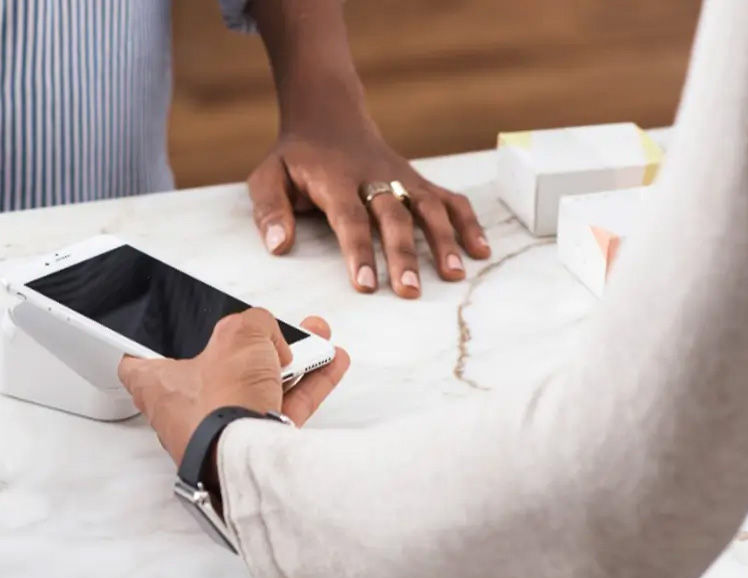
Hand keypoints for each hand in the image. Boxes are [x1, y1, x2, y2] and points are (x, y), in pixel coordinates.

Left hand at [118, 308, 350, 464]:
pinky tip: (329, 365)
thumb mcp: (238, 335)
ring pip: (257, 386)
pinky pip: (283, 407)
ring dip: (290, 362)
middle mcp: (186, 410)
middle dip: (254, 346)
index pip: (138, 362)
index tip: (158, 333)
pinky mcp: (254, 443)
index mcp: (158, 384)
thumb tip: (269, 334)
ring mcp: (222, 427)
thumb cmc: (221, 406)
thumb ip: (254, 323)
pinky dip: (308, 386)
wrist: (247, 457)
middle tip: (272, 332)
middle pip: (217, 368)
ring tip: (314, 340)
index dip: (148, 344)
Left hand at [248, 113, 490, 297]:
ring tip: (454, 274)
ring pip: (427, 206)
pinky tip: (480, 251)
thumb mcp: (268, 176)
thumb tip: (279, 246)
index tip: (366, 285)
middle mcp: (373, 176)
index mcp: (335, 180)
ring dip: (443, 240)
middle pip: (394, 216)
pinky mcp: (417, 179)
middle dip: (403, 254)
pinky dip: (467, 222)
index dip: (359, 251)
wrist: (327, 116)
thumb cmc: (295, 158)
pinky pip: (447, 199)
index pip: (350, 218)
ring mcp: (400, 177)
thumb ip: (270, 210)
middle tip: (409, 291)